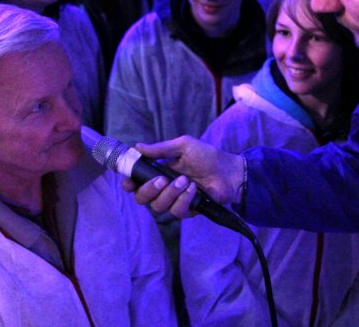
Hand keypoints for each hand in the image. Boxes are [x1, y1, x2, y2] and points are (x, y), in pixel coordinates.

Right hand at [120, 135, 244, 218]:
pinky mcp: (187, 211)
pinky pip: (176, 212)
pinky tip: (194, 190)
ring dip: (171, 193)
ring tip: (187, 181)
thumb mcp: (184, 146)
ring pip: (158, 206)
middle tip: (162, 180)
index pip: (136, 182)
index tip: (129, 182)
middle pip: (142, 198)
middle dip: (149, 189)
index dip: (129, 184)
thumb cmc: (208, 156)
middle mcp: (163, 188)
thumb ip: (160, 149)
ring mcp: (175, 201)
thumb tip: (137, 146)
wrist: (229, 172)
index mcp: (159, 172)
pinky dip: (184, 200)